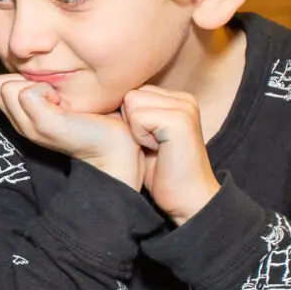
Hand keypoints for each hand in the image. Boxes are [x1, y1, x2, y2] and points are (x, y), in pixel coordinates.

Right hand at [0, 75, 142, 189]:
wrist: (114, 146)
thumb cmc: (93, 117)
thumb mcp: (59, 96)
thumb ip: (42, 83)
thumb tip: (35, 59)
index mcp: (21, 116)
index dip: (20, 77)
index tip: (48, 89)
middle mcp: (19, 123)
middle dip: (26, 79)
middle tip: (55, 94)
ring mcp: (28, 126)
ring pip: (8, 87)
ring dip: (37, 85)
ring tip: (60, 100)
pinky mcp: (42, 124)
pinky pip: (27, 91)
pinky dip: (47, 90)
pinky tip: (65, 105)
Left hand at [121, 86, 220, 223]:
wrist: (188, 198)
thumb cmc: (162, 173)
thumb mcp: (146, 137)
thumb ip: (135, 115)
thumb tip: (102, 102)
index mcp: (177, 99)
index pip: (132, 91)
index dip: (127, 118)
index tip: (142, 141)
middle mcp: (183, 98)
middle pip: (129, 94)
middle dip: (129, 122)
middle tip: (150, 146)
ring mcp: (184, 107)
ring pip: (131, 101)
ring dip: (134, 129)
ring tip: (153, 147)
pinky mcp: (179, 120)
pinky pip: (137, 117)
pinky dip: (139, 137)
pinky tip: (156, 150)